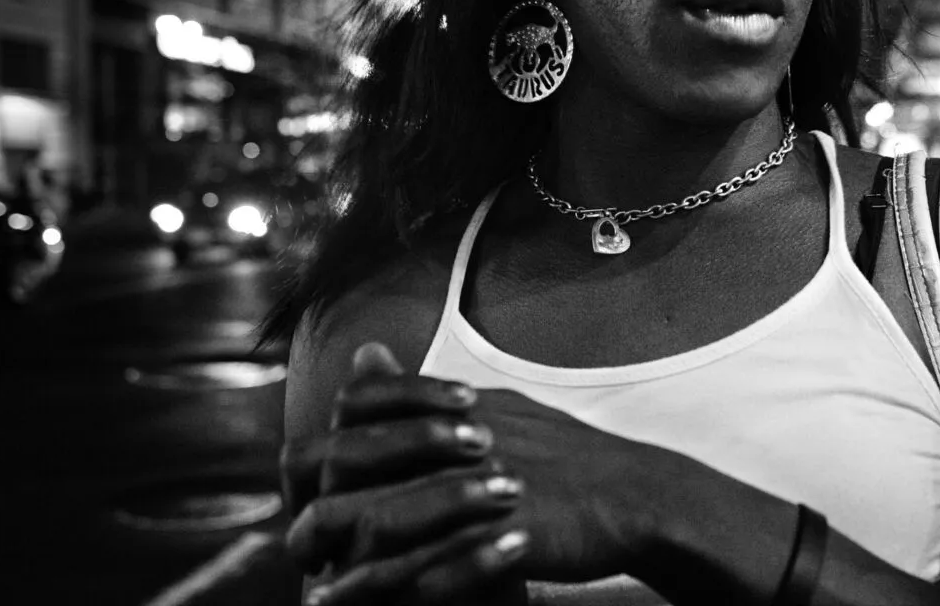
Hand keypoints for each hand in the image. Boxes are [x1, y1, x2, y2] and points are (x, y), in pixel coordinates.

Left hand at [292, 348, 665, 583]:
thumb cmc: (565, 456)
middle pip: (352, 462)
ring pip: (378, 521)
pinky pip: (426, 570)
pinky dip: (388, 593)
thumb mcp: (494, 407)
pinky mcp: (500, 537)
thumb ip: (424, 392)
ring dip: (340, 562)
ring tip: (318, 595)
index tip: (314, 486)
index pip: (360, 407)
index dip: (325, 447)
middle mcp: (456, 440)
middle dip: (316, 505)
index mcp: (453, 407)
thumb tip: (368, 357)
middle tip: (304, 544)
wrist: (635, 494)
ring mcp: (476, 489)